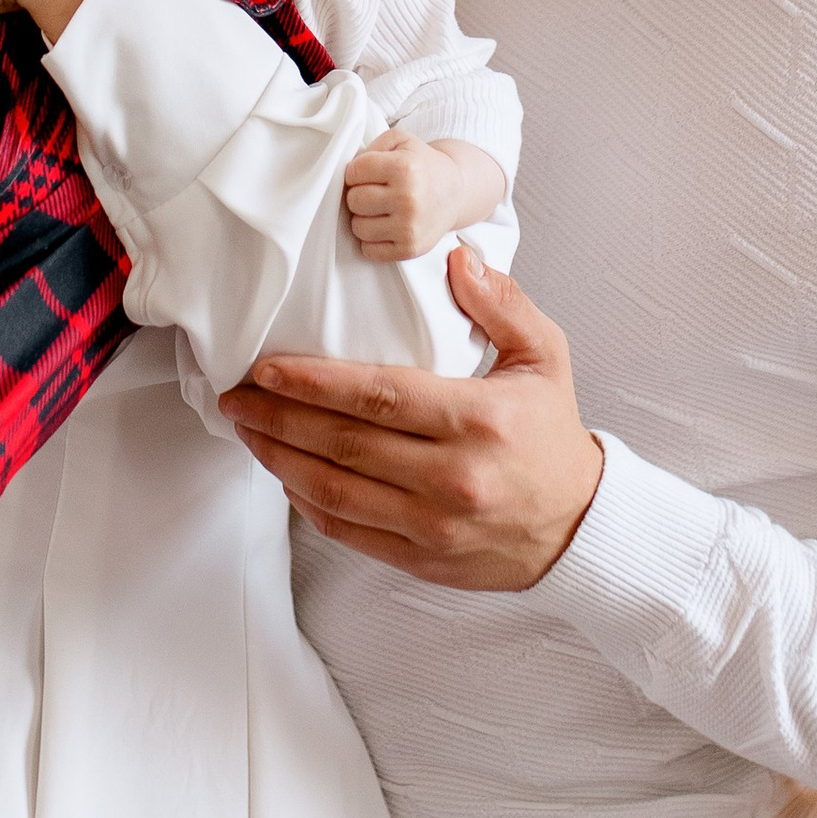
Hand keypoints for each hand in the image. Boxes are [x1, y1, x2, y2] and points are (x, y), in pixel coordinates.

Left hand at [220, 250, 604, 590]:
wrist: (579, 527)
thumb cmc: (552, 436)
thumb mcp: (545, 357)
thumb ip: (501, 304)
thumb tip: (456, 259)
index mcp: (479, 420)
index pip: (379, 396)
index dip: (314, 383)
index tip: (267, 368)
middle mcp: (453, 476)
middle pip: (345, 444)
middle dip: (279, 418)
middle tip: (237, 397)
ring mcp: (434, 524)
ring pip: (336, 491)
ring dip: (281, 460)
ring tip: (249, 431)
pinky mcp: (421, 558)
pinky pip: (348, 531)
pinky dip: (309, 502)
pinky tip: (287, 473)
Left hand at [342, 127, 465, 262]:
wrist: (456, 193)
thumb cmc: (422, 166)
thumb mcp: (401, 140)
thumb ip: (372, 144)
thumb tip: (348, 169)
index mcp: (404, 169)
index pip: (354, 172)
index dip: (356, 172)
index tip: (367, 173)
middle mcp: (408, 199)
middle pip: (354, 201)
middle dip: (359, 195)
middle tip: (374, 192)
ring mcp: (409, 227)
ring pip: (358, 227)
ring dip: (364, 218)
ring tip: (380, 210)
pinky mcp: (409, 249)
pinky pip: (369, 250)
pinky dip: (372, 240)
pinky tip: (384, 227)